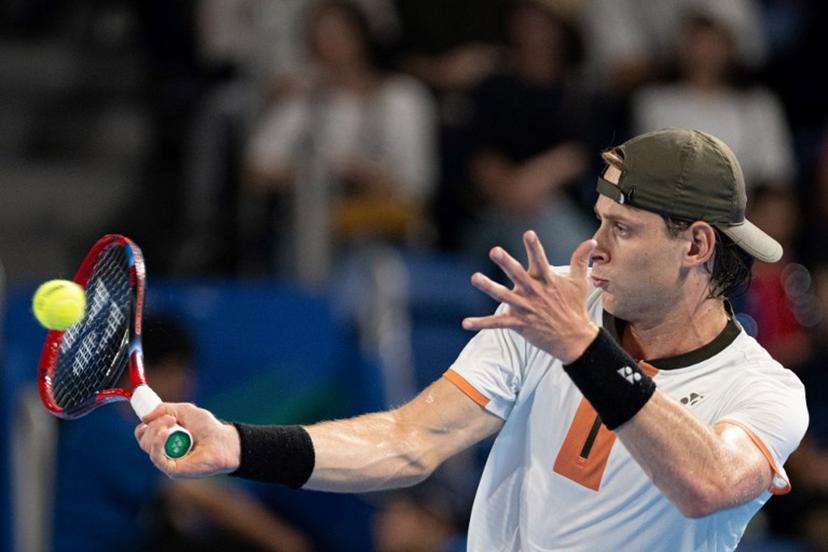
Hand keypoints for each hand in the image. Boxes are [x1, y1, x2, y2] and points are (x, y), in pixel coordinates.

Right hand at [135, 403, 240, 478]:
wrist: (224, 441)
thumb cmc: (207, 427)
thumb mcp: (185, 410)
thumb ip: (164, 409)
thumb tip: (144, 418)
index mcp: (164, 438)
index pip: (143, 435)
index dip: (144, 426)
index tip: (151, 417)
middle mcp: (163, 451)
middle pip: (144, 439)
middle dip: (154, 424)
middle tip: (172, 419)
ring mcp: (167, 461)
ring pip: (148, 447)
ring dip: (156, 431)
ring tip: (173, 423)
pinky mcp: (172, 470)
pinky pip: (156, 458)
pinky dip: (157, 444)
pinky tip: (164, 433)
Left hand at [462, 231, 598, 362]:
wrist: (575, 340)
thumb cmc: (575, 307)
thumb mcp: (579, 282)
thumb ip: (580, 260)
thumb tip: (592, 240)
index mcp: (547, 280)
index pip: (540, 260)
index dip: (534, 247)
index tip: (528, 233)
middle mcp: (535, 292)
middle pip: (518, 275)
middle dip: (506, 263)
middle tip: (494, 251)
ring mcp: (526, 308)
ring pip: (504, 296)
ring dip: (488, 287)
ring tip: (475, 278)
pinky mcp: (519, 324)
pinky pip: (497, 323)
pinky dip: (481, 323)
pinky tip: (465, 322)